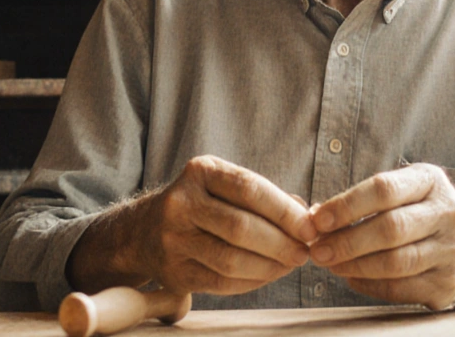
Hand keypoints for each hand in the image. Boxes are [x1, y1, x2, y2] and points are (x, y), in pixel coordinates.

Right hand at [119, 155, 317, 294]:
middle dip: (281, 243)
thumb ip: (265, 196)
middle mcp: (181, 202)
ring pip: (232, 259)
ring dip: (271, 266)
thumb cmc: (200, 205)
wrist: (144, 231)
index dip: (285, 211)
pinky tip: (268, 274)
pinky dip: (253, 281)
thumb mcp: (223, 185)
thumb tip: (308, 215)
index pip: (249, 189)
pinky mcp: (174, 272)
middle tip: (304, 252)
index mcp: (200, 171)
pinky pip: (222, 283)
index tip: (311, 227)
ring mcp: (173, 239)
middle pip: (241, 227)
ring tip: (290, 264)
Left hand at [308, 163, 454, 309]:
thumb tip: (315, 216)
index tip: (317, 220)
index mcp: (431, 182)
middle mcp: (449, 214)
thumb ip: (364, 199)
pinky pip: (401, 288)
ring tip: (330, 264)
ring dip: (355, 265)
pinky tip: (351, 278)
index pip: (384, 189)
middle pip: (390, 229)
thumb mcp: (405, 190)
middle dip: (346, 241)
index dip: (346, 205)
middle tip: (317, 250)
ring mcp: (453, 252)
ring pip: (396, 262)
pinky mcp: (449, 284)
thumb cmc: (422, 213)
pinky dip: (370, 285)